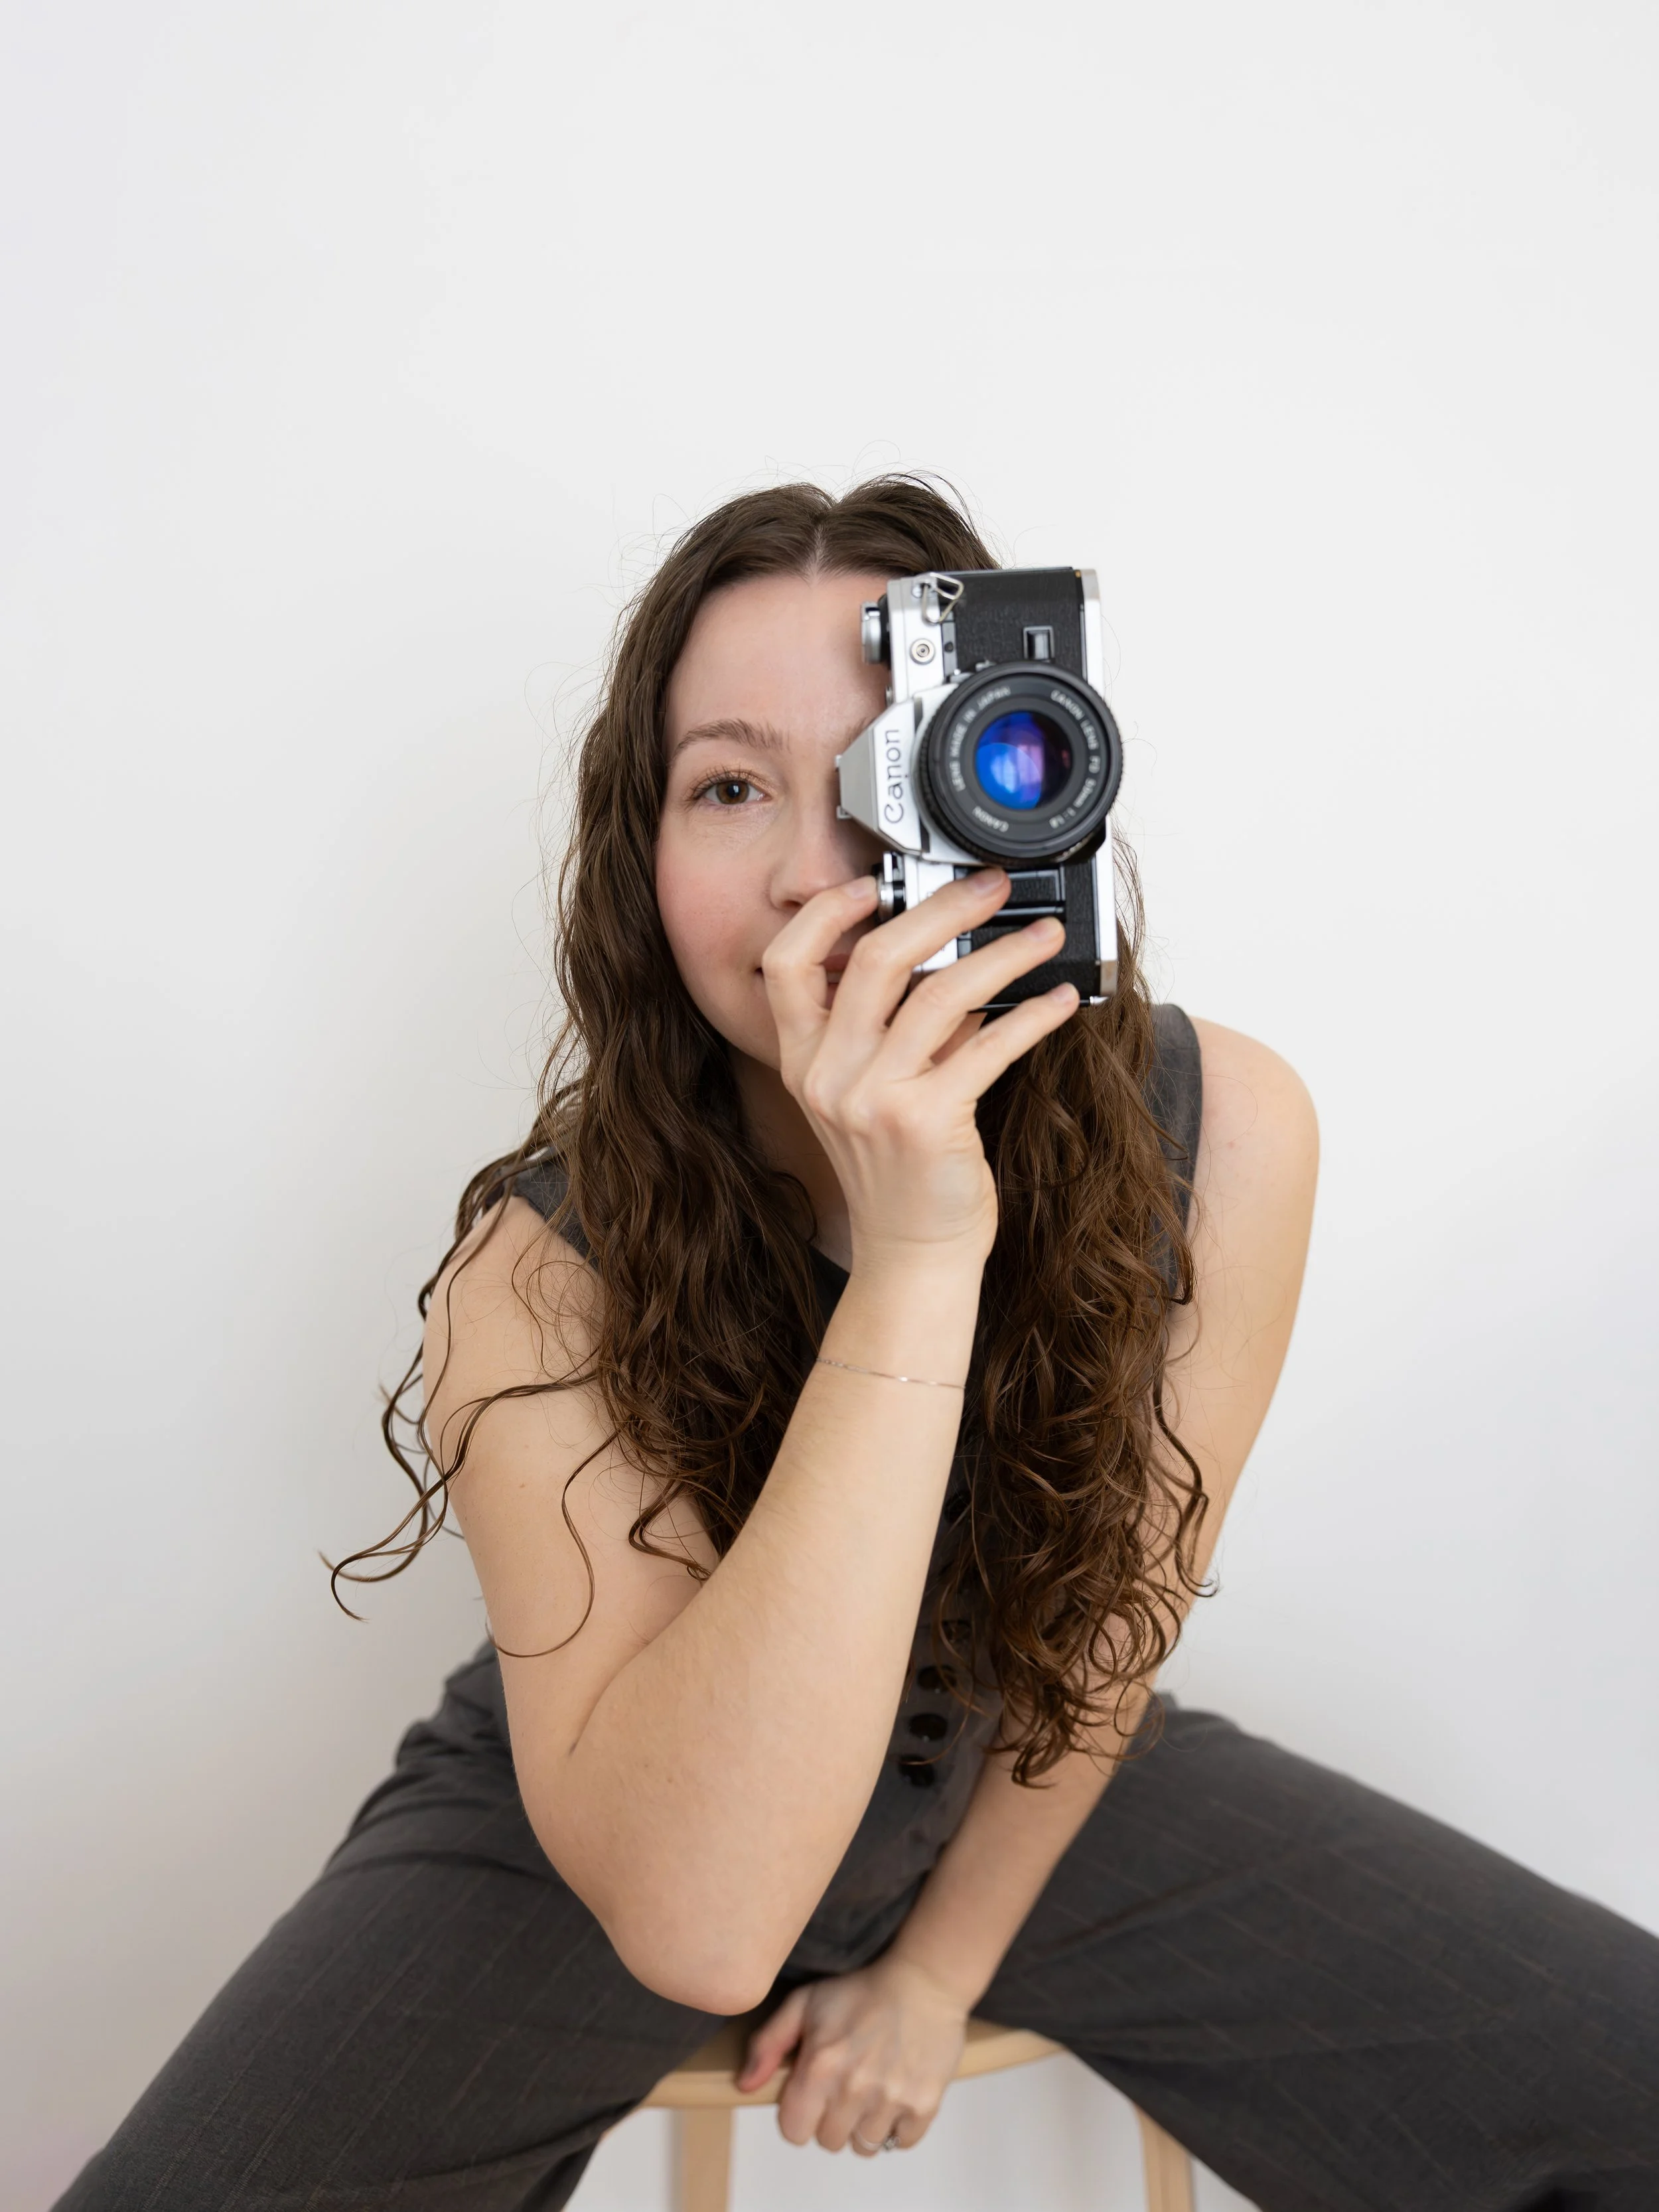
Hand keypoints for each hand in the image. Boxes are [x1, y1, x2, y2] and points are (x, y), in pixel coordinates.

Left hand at [736, 1952, 969, 2155]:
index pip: (794, 2132)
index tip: (812, 2095)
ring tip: (872, 2089)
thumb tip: (745, 2086)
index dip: (800, 2115)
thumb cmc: (860, 1991)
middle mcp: (854, 2088)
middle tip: (845, 2087)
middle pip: (830, 2142)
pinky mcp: (923, 2105)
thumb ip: (768, 2043)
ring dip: (865, 2124)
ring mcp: (891, 2099)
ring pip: (865, 2146)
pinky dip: (897, 2127)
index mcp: (820, 2065)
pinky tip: (895, 2093)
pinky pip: (901, 2143)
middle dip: (833, 2119)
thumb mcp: (804, 2003)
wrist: (923, 1981)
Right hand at [762, 869, 1078, 1270]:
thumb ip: (898, 1030)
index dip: (824, 914)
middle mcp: (828, 1075)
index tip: (870, 883)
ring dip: (1002, 954)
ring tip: (1041, 937)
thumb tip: (955, 961)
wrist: (911, 1252)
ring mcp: (873, 1099)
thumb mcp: (872, 1093)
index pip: (786, 964)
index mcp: (803, 1060)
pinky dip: (1031, 1015)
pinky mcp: (926, 1122)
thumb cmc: (898, 1172)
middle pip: (874, 958)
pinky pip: (988, 1046)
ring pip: (938, 993)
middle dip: (941, 909)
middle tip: (990, 888)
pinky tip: (1057, 1000)